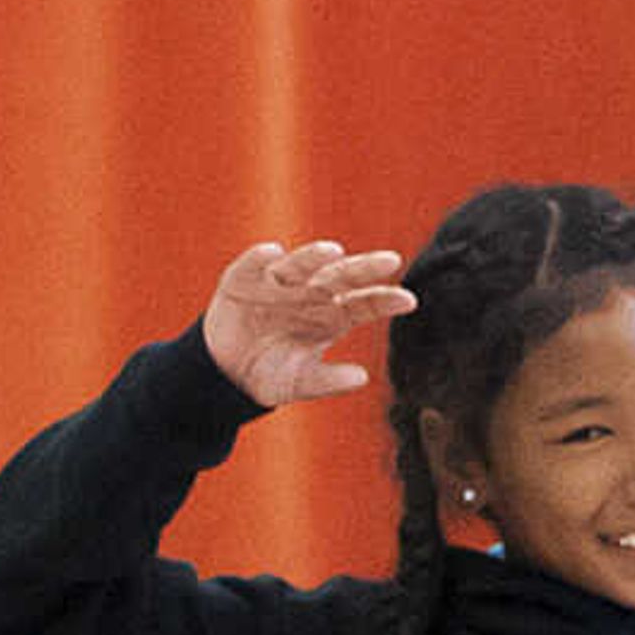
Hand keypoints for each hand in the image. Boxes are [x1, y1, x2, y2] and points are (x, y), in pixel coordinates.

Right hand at [201, 240, 414, 408]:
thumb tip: (362, 378)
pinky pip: (252, 265)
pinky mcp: (243, 280)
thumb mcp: (298, 382)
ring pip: (299, 266)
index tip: (409, 300)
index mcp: (331, 317)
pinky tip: (272, 252)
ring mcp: (277, 284)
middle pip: (340, 277)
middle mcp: (309, 294)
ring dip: (314, 258)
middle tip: (390, 261)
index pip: (364, 304)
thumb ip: (327, 380)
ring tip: (332, 252)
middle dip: (363, 268)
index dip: (384, 300)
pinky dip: (260, 257)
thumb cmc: (270, 372)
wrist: (225, 370)